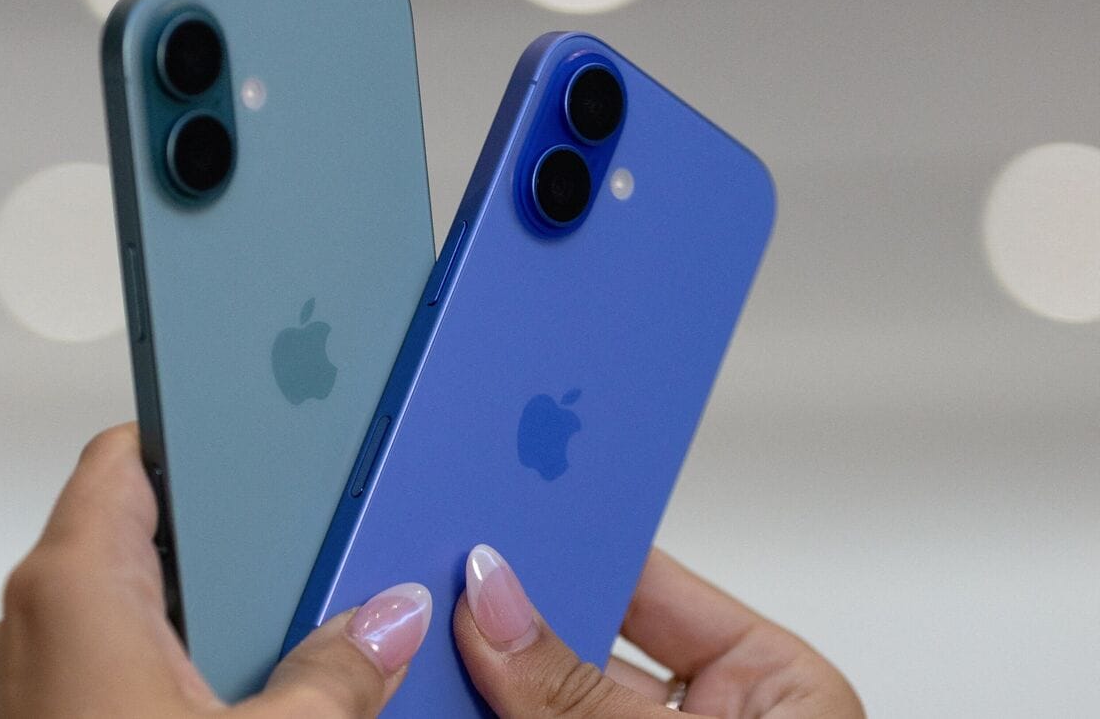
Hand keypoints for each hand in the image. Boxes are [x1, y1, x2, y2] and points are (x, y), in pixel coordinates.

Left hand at [0, 424, 434, 717]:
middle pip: (129, 530)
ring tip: (281, 617)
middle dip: (217, 535)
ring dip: (195, 608)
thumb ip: (337, 669)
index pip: (123, 457)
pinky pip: (101, 663)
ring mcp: (24, 685)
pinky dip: (164, 662)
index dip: (193, 437)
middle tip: (295, 534)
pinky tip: (235, 691)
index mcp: (70, 588)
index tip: (249, 425)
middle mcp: (27, 625)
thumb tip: (389, 619)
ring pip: (117, 604)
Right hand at [453, 544, 863, 717]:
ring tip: (431, 630)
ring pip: (542, 693)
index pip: (654, 580)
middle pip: (584, 639)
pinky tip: (443, 685)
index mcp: (773, 685)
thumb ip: (584, 693)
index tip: (506, 504)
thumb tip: (497, 605)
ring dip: (487, 666)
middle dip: (514, 609)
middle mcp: (708, 718)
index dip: (579, 539)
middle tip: (446, 572)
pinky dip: (485, 708)